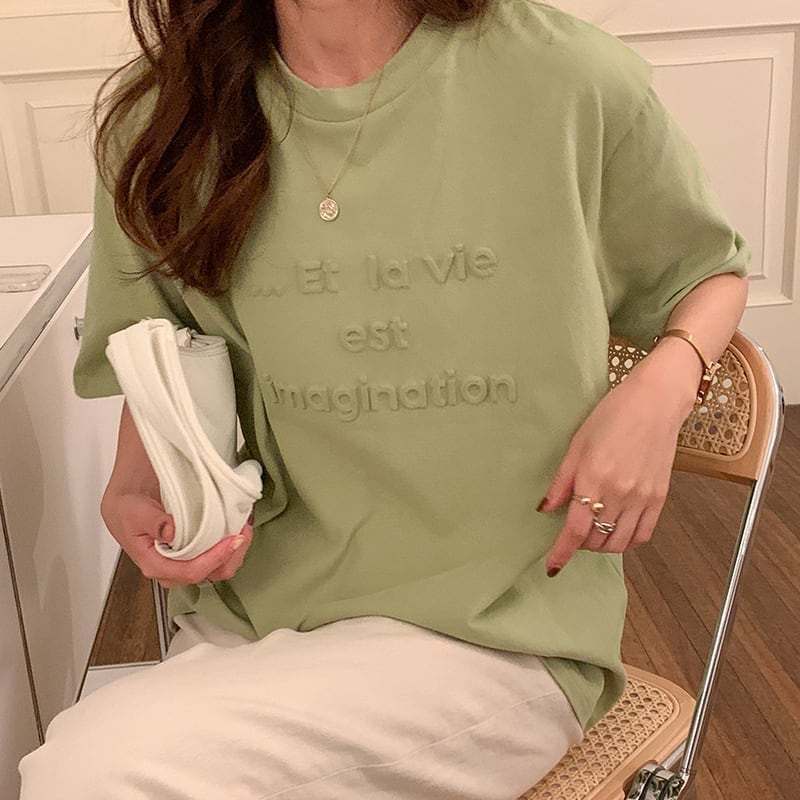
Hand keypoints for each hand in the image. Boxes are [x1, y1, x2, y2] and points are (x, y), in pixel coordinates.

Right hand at [100, 492, 253, 588]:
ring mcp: (184, 564)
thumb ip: (153, 522)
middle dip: (232, 555)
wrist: (126, 504)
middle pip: (210, 574)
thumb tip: (171, 532)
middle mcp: (172, 570)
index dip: (215, 558)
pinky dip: (230, 545)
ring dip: (235, 551)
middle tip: (244, 530)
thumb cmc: (128, 509)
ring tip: (244, 527)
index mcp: (155, 564)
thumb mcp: (135, 511)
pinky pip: (216, 558)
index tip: (232, 539)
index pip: (191, 571)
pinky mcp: (193, 555)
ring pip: (217, 569)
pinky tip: (236, 528)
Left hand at [538, 366, 691, 575]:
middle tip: (573, 531)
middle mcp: (619, 493)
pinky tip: (617, 529)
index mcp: (593, 479)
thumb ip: (561, 481)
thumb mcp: (577, 444)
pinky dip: (627, 540)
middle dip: (580, 543)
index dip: (562, 552)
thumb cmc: (612, 416)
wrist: (655, 403)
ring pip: (619, 542)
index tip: (552, 566)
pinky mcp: (660, 498)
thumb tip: (546, 509)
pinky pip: (643, 535)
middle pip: (596, 539)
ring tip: (593, 529)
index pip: (575, 530)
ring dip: (602, 544)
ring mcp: (642, 498)